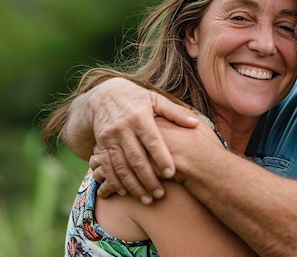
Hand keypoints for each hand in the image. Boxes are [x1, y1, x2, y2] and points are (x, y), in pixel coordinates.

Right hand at [83, 78, 200, 203]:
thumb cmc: (137, 99)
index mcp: (140, 117)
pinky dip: (115, 181)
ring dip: (133, 185)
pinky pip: (106, 167)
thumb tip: (195, 124)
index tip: (171, 173)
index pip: (152, 140)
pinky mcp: (100, 145)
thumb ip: (175, 113)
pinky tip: (126, 192)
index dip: (161, 157)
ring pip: (121, 166)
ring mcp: (109, 138)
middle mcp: (123, 128)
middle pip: (136, 158)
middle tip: (159, 195)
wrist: (103, 95)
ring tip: (147, 200)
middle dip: (148, 179)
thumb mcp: (155, 100)